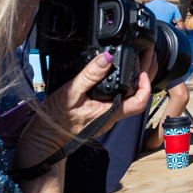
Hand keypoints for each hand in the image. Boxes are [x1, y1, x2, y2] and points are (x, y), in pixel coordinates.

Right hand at [15, 49, 152, 167]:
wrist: (44, 138)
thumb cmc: (56, 120)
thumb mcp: (71, 93)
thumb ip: (90, 75)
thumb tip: (107, 58)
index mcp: (110, 112)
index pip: (140, 101)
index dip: (146, 84)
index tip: (143, 69)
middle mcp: (112, 115)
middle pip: (138, 96)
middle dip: (146, 74)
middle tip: (148, 55)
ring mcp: (107, 115)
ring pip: (129, 97)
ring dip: (136, 79)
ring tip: (139, 60)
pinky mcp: (100, 113)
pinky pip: (118, 98)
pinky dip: (123, 84)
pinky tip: (119, 74)